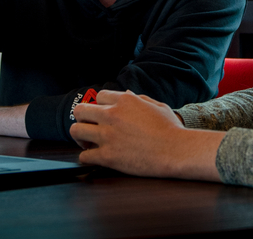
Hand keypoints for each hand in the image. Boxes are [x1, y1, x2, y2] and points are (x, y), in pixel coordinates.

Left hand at [71, 90, 222, 181]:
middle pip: (80, 110)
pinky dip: (87, 157)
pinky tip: (95, 157)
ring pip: (76, 131)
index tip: (103, 114)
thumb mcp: (157, 106)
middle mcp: (113, 116)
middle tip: (89, 126)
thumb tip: (125, 95)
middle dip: (82, 118)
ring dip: (80, 137)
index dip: (100, 106)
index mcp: (125, 101)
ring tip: (88, 142)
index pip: (99, 96)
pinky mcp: (108, 156)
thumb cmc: (171, 129)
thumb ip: (138, 99)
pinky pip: (84, 156)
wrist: (176, 151)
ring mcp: (108, 136)